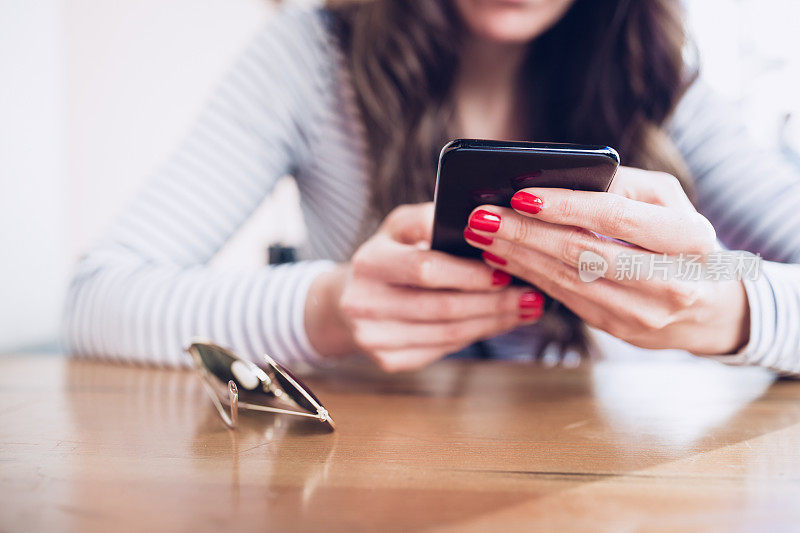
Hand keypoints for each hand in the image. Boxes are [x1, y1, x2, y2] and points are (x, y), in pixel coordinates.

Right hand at [306, 203, 545, 371]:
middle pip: (442, 307)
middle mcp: (364, 303)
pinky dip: (476, 336)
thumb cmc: (388, 255)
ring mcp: (374, 337)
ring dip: (493, 322)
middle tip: (530, 295)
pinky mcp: (388, 360)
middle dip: (493, 302)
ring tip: (524, 309)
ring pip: (448, 333)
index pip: (426, 269)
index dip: (470, 274)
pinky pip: (443, 349)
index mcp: (369, 262)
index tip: (506, 271)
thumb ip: (431, 220)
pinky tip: (498, 323)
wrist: (348, 299)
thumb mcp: (400, 227)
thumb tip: (482, 224)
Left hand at [462, 167, 749, 354]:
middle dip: (526, 234)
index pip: (616, 217)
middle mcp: (670, 281)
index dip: (565, 206)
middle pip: (583, 253)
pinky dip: (530, 276)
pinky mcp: (619, 329)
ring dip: (519, 257)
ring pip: (568, 280)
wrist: (711, 307)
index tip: (521, 195)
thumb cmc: (682, 240)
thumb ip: (623, 185)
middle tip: (483, 217)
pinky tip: (504, 258)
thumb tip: (565, 177)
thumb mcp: (668, 201)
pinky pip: (566, 299)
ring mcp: (643, 312)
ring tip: (483, 235)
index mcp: (689, 239)